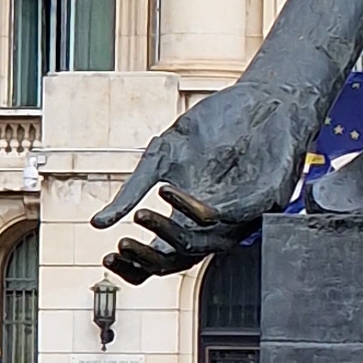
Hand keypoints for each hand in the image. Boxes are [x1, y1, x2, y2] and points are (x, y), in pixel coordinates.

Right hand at [91, 82, 316, 285]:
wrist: (263, 97)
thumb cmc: (215, 128)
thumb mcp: (163, 156)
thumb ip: (134, 189)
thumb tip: (98, 224)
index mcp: (187, 219)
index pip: (160, 258)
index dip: (134, 265)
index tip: (107, 257)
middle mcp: (212, 225)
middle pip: (178, 261)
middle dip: (147, 259)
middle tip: (121, 246)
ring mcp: (238, 216)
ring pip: (202, 245)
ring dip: (168, 232)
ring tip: (141, 214)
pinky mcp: (264, 200)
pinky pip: (229, 215)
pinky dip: (197, 209)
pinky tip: (172, 193)